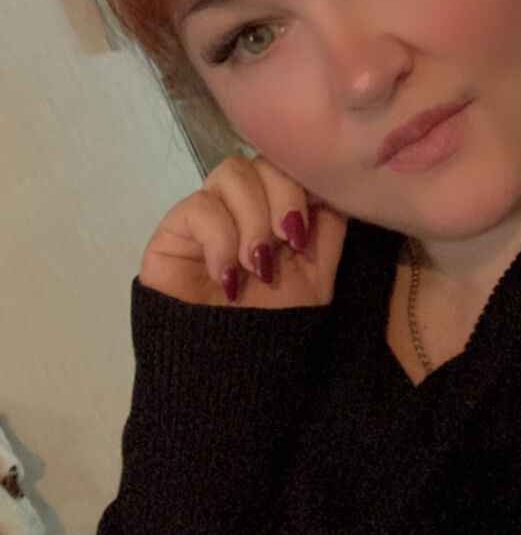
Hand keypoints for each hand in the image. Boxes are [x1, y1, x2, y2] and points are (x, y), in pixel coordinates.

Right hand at [139, 154, 348, 307]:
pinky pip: (198, 207)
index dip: (302, 181)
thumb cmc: (275, 326)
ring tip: (257, 265)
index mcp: (274, 209)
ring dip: (254, 218)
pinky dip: (221, 238)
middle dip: (283, 196)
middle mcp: (240, 205)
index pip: (286, 163)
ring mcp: (206, 214)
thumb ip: (327, 223)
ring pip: (231, 172)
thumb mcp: (318, 271)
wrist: (232, 377)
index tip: (312, 221)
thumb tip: (331, 180)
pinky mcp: (172, 233)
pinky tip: (226, 275)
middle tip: (289, 242)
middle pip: (260, 161)